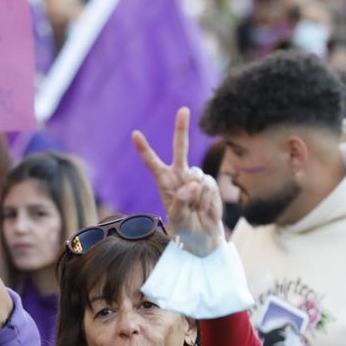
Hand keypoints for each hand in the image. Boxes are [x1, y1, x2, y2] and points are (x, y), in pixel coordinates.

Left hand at [132, 107, 222, 256]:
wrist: (202, 236)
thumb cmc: (184, 227)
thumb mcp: (176, 218)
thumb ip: (181, 201)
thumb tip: (193, 183)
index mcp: (164, 181)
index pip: (152, 162)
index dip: (144, 149)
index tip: (135, 134)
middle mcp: (179, 174)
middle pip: (180, 148)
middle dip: (181, 128)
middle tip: (184, 109)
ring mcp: (196, 178)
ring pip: (197, 175)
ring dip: (197, 196)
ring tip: (195, 210)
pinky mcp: (210, 183)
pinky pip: (209, 186)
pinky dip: (207, 200)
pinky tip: (204, 209)